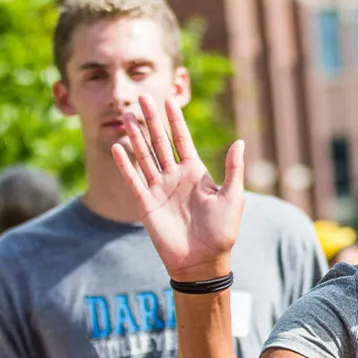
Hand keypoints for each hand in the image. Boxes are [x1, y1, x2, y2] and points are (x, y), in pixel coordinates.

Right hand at [112, 93, 245, 280]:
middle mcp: (174, 176)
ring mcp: (159, 188)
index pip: (182, 140)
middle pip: (159, 141)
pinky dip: (125, 164)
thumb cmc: (222, 232)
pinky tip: (117, 147)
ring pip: (144, 155)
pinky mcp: (146, 203)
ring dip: (135, 136)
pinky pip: (133, 179)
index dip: (175, 121)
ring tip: (126, 116)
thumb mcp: (233, 197)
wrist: (203, 261)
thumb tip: (240, 141)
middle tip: (142, 97)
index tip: (169, 100)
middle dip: (151, 119)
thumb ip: (234, 169)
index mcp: (195, 172)